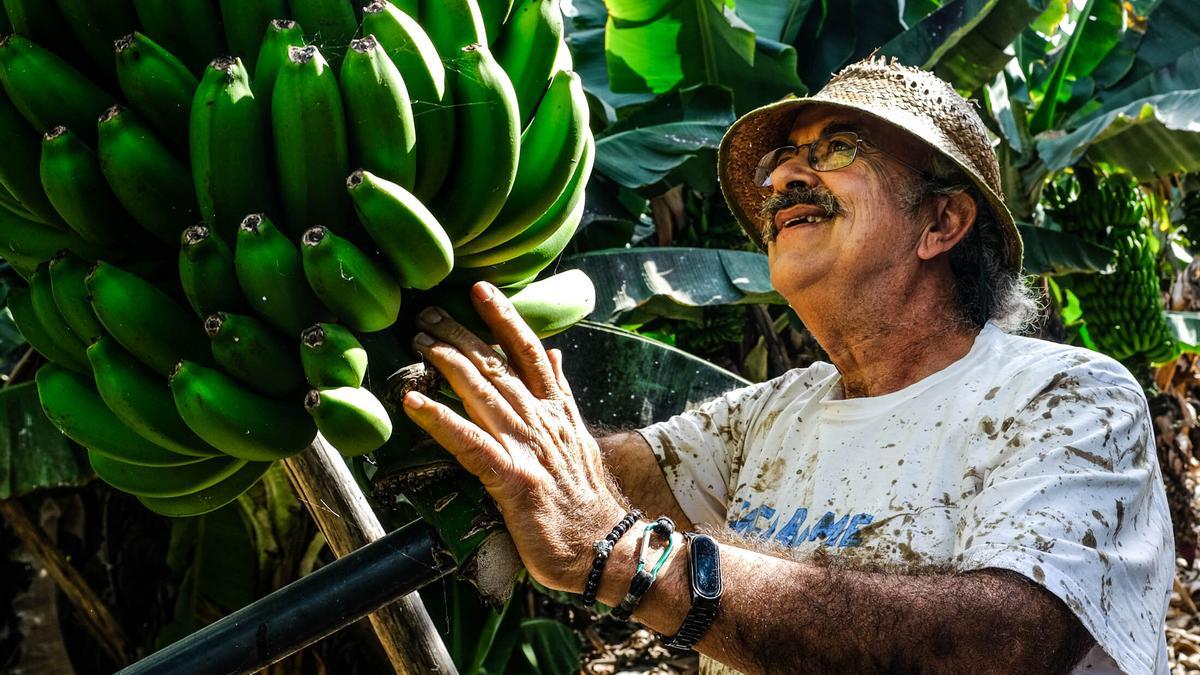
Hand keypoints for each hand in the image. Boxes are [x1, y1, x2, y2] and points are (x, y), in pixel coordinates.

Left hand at [404, 281, 627, 590]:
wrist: (606, 548)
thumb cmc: (587, 502)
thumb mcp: (580, 438)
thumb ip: (563, 395)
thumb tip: (554, 354)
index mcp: (558, 411)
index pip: (530, 351)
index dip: (505, 317)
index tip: (481, 289)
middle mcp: (543, 421)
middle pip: (498, 366)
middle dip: (461, 334)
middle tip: (427, 311)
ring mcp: (529, 447)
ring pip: (483, 394)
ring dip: (448, 364)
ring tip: (418, 342)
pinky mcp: (514, 479)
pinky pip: (470, 443)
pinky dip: (439, 420)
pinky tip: (413, 403)